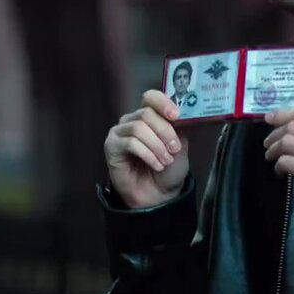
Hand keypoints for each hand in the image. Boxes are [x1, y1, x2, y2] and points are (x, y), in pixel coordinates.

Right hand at [104, 90, 189, 208]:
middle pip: (146, 113)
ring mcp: (120, 132)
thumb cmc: (168, 169)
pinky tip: (156, 164)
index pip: (150, 97)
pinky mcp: (111, 146)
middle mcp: (132, 120)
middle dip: (164, 131)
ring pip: (138, 128)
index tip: (176, 115)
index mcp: (149, 115)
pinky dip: (147, 154)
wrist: (159, 195)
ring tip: (166, 161)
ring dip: (157, 146)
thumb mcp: (180, 145)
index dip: (162, 103)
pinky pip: (130, 143)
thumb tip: (182, 114)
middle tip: (174, 149)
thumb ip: (179, 128)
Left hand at [263, 109, 293, 206]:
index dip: (284, 114)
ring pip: (287, 141)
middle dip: (276, 134)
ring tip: (271, 157)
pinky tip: (281, 172)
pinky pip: (285, 161)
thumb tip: (288, 125)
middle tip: (268, 144)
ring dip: (274, 150)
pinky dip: (279, 166)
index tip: (269, 118)